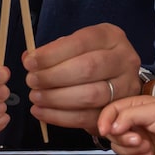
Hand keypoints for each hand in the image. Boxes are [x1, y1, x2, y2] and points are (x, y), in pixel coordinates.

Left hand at [23, 23, 141, 130]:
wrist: (119, 80)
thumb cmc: (92, 59)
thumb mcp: (77, 46)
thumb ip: (55, 51)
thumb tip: (29, 59)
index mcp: (110, 37)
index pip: (81, 43)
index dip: (52, 54)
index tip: (30, 63)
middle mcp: (123, 60)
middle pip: (88, 68)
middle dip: (53, 76)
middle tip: (32, 81)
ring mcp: (125, 87)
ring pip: (90, 95)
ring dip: (56, 98)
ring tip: (35, 97)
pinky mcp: (117, 112)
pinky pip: (87, 118)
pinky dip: (60, 117)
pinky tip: (42, 112)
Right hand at [98, 96, 154, 154]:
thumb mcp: (153, 111)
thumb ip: (128, 115)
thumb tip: (110, 125)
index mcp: (135, 107)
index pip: (110, 112)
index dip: (105, 121)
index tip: (106, 130)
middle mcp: (135, 123)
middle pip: (112, 132)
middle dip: (123, 138)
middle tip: (138, 139)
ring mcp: (139, 140)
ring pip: (119, 147)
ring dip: (132, 149)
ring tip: (148, 146)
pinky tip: (151, 154)